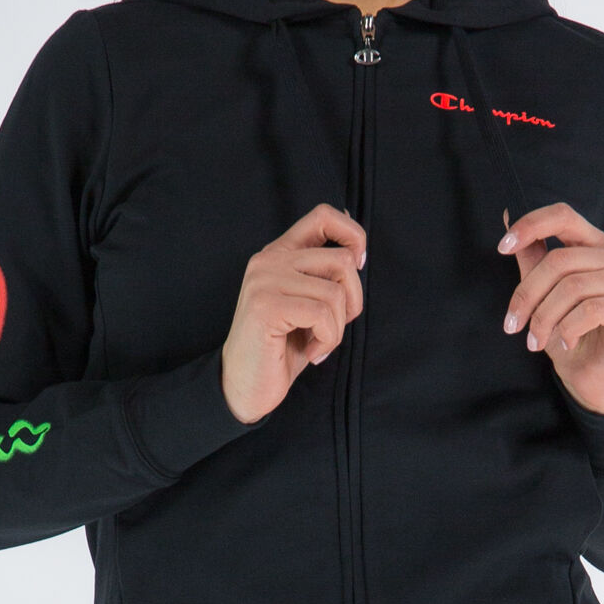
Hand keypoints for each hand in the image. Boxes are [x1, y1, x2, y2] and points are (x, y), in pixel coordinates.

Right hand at [221, 205, 367, 424]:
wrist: (245, 388)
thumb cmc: (280, 350)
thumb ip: (326, 278)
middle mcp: (269, 260)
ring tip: (318, 344)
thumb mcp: (309, 306)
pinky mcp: (266, 306)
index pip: (323, 215)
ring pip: (335, 292)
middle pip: (341, 259)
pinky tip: (312, 353)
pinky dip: (327, 340)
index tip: (358, 266)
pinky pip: (322, 315)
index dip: (353, 235)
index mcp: (279, 254)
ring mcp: (265, 281)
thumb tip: (357, 250)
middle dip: (352, 300)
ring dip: (337, 329)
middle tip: (334, 328)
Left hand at [499, 204, 603, 416]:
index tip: (502, 248)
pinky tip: (565, 345)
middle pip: (560, 260)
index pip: (564, 216)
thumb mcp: (543, 298)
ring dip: (544, 318)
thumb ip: (532, 260)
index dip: (531, 225)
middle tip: (512, 326)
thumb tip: (507, 218)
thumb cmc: (569, 338)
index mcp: (596, 247)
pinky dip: (569, 329)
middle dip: (527, 295)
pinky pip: (592, 309)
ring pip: (573, 287)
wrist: (594, 383)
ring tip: (534, 342)